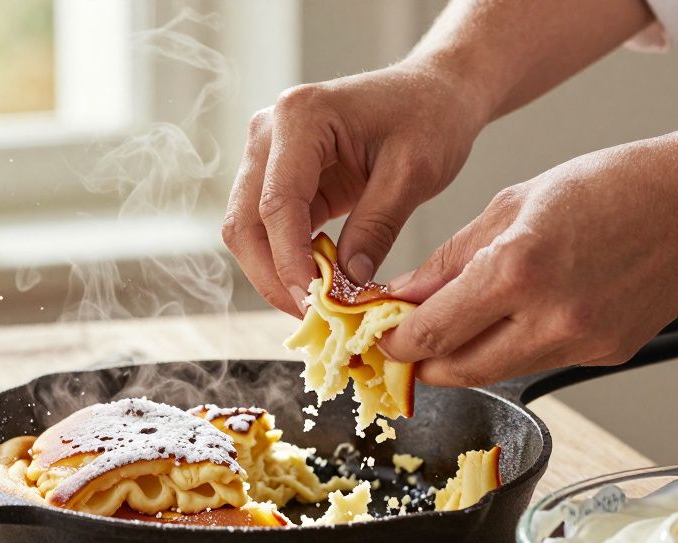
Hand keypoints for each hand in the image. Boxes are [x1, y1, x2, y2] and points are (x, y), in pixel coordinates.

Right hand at [221, 61, 486, 315]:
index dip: (290, 262)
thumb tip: (347, 283)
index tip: (314, 304)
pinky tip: (319, 284)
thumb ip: (376, 226)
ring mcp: (267, 154)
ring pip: (247, 230)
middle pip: (244, 221)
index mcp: (299, 117)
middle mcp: (268, 132)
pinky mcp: (278, 176)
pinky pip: (269, 229)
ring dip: (276, 272)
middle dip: (272, 276)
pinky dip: (288, 260)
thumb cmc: (430, 117)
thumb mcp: (413, 173)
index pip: (277, 203)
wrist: (433, 92)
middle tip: (312, 316)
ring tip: (318, 305)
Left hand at [379, 134, 677, 385]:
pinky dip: (518, 347)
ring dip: (468, 357)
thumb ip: (450, 260)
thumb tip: (401, 296)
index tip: (379, 338)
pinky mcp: (608, 356)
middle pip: (458, 371)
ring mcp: (582, 343)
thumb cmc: (609, 185)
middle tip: (407, 344)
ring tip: (457, 327)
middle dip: (424, 362)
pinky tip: (523, 316)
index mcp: (516, 270)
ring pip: (498, 372)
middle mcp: (549, 318)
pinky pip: (542, 362)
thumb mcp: (511, 205)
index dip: (394, 343)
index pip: (430, 333)